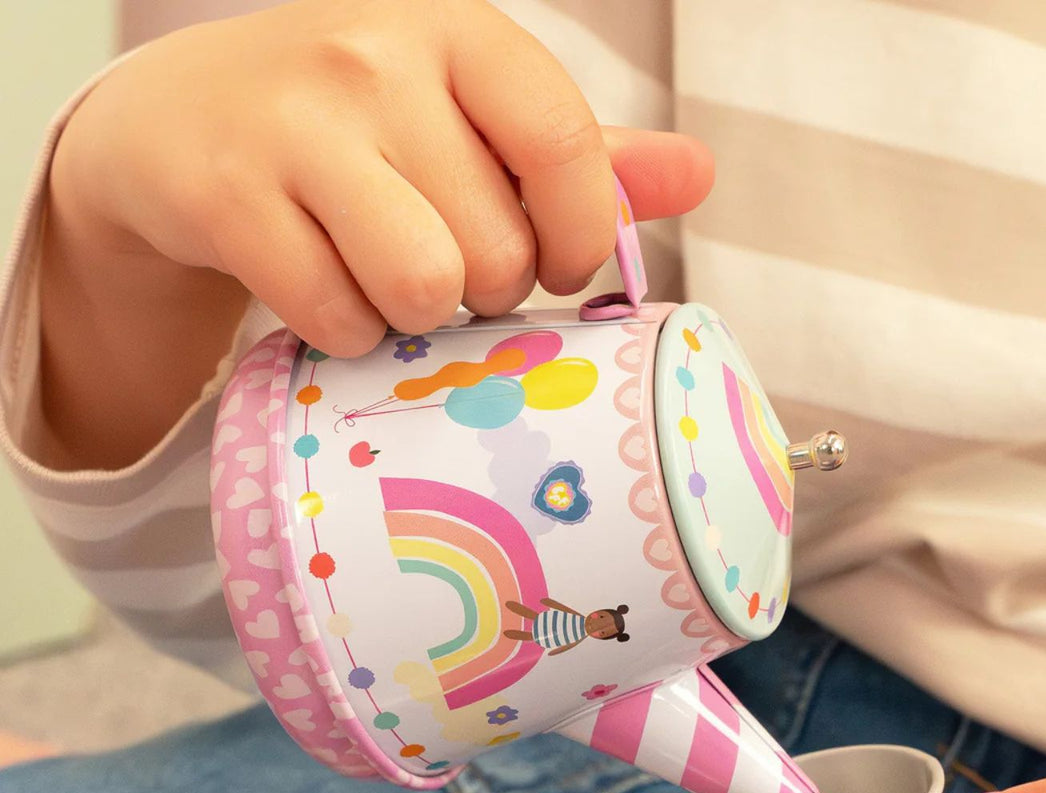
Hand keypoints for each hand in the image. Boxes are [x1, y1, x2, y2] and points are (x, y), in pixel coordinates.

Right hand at [39, 0, 711, 465]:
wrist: (176, 125)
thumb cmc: (355, 132)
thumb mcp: (467, 120)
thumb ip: (579, 156)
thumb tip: (698, 175)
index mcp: (458, 35)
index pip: (563, 145)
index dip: (577, 237)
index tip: (555, 266)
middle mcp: (376, 59)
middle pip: (495, 249)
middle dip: (483, 291)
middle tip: (442, 267)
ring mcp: (295, 124)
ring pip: (423, 286)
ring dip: (416, 317)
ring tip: (389, 283)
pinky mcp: (228, 195)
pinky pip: (337, 317)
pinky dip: (344, 332)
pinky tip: (327, 293)